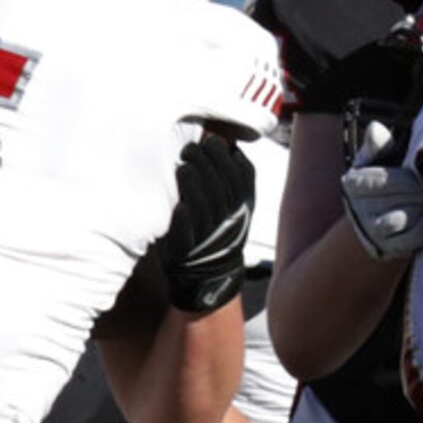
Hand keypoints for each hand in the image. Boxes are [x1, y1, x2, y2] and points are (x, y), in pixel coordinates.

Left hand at [159, 130, 254, 313]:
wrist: (207, 280)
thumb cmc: (215, 234)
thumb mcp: (232, 210)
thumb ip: (231, 181)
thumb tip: (224, 143)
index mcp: (243, 210)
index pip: (242, 177)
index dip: (228, 157)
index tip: (213, 141)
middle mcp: (230, 223)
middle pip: (222, 186)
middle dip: (207, 162)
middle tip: (190, 147)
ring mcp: (209, 237)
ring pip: (205, 206)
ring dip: (194, 183)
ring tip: (183, 165)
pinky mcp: (187, 249)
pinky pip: (187, 230)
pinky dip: (183, 216)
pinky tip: (178, 202)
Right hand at [339, 119, 422, 261]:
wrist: (375, 221)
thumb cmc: (381, 181)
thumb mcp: (376, 160)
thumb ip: (378, 145)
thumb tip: (376, 130)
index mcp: (354, 184)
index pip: (391, 179)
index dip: (414, 177)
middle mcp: (357, 210)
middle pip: (405, 198)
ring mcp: (371, 233)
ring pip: (410, 218)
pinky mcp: (386, 250)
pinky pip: (416, 238)